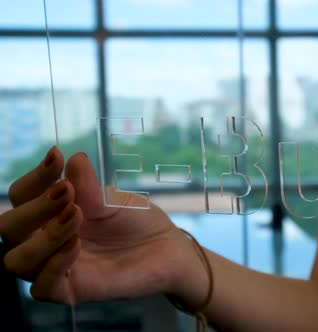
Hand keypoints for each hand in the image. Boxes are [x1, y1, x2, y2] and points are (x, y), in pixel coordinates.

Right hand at [2, 148, 204, 304]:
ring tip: (75, 215)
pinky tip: (76, 245)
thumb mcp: (113, 199)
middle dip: (33, 208)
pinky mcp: (71, 291)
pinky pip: (43, 287)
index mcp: (49, 213)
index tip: (57, 157)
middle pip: (9, 228)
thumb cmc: (136, 221)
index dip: (35, 177)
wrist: (168, 247)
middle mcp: (43, 240)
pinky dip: (55, 265)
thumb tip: (73, 158)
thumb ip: (89, 185)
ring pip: (18, 260)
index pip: (21, 195)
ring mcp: (55, 267)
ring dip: (43, 237)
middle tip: (67, 192)